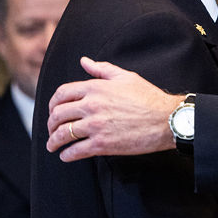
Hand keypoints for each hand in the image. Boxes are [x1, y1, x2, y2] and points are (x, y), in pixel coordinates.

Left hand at [47, 56, 181, 160]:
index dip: (52, 104)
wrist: (166, 119)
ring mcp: (96, 126)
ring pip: (63, 134)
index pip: (62, 93)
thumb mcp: (126, 77)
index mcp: (95, 88)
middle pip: (58, 114)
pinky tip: (66, 156)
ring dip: (53, 141)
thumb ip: (102, 69)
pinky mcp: (102, 144)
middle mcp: (92, 106)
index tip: (52, 111)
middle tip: (51, 130)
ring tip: (52, 146)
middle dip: (50, 124)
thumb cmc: (149, 97)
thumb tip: (84, 61)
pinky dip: (67, 155)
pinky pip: (76, 151)